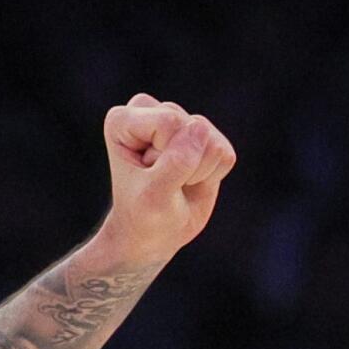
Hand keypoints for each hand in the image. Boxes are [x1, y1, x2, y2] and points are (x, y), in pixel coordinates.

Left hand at [99, 93, 237, 264]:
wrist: (153, 235)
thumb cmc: (144, 216)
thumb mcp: (155, 195)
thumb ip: (176, 161)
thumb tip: (201, 128)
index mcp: (123, 121)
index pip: (169, 122)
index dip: (168, 156)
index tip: (148, 176)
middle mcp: (150, 112)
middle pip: (192, 127)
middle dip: (185, 164)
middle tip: (162, 183)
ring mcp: (180, 122)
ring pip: (211, 139)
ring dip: (199, 171)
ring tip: (175, 183)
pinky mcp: (206, 138)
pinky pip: (226, 152)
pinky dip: (213, 175)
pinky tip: (190, 181)